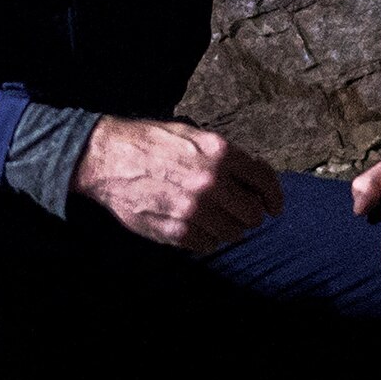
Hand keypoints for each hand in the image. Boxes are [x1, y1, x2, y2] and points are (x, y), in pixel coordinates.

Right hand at [72, 117, 284, 252]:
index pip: (263, 179)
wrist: (106, 158)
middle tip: (236, 211)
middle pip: (252, 214)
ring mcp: (193, 209)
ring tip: (209, 216)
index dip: (274, 195)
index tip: (274, 206)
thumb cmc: (149, 143)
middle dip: (248, 213)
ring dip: (226, 227)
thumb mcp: (192, 135)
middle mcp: (210, 182)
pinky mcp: (175, 230)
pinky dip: (204, 238)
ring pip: (232, 233)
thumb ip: (224, 155)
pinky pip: (207, 244)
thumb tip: (252, 176)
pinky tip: (192, 224)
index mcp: (218, 153)